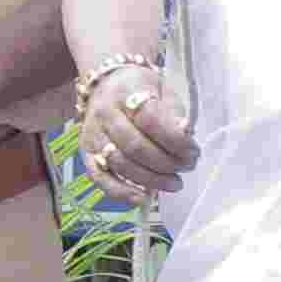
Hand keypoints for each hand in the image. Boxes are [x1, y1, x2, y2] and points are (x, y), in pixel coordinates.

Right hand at [75, 56, 193, 201]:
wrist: (107, 83)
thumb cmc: (141, 90)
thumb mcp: (163, 92)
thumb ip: (174, 114)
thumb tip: (185, 136)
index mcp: (126, 92)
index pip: (151, 120)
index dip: (175, 140)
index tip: (194, 150)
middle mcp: (105, 113)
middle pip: (136, 146)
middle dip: (167, 163)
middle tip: (187, 167)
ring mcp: (93, 135)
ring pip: (121, 164)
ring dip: (151, 179)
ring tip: (174, 183)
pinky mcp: (86, 153)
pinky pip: (100, 178)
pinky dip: (121, 192)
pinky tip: (143, 198)